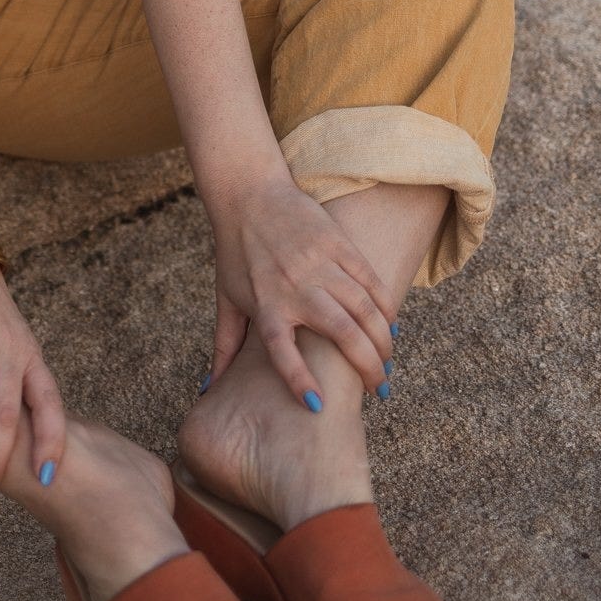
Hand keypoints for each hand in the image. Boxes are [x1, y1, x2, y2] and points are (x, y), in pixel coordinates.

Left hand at [205, 175, 392, 403]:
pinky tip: (391, 325)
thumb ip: (224, 346)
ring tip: (387, 360)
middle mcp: (294, 287)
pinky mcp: (338, 243)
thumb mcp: (226, 299)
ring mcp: (319, 263)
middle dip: (368, 366)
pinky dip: (385, 304)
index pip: (282, 352)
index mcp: (266, 306)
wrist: (249, 194)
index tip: (317, 405)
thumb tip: (208, 389)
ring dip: (382, 339)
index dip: (299, 379)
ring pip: (364, 307)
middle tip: (380, 389)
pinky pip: (370, 279)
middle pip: (341, 332)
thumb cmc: (235, 253)